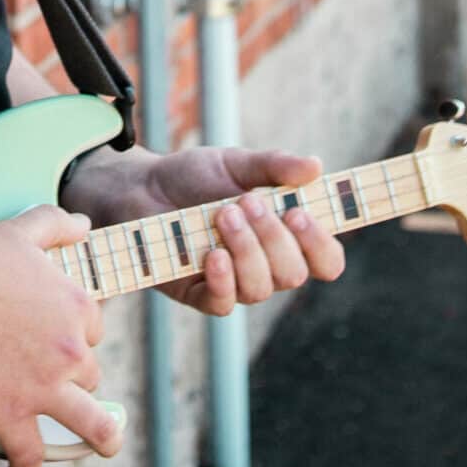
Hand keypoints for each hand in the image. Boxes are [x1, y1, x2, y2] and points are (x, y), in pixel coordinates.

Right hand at [0, 205, 123, 466]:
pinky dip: (28, 465)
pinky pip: (31, 453)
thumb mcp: (23, 230)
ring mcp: (43, 387)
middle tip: (59, 379)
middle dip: (77, 377)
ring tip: (103, 443)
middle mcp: (68, 350)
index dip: (76, 333)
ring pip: (92, 424)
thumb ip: (59, 225)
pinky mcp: (10, 414)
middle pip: (90, 373)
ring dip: (102, 437)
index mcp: (75, 306)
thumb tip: (84, 225)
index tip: (60, 336)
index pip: (92, 329)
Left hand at [60, 143, 344, 315]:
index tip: (301, 214)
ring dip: (246, 249)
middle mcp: (265, 265)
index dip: (322, 245)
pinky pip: (223, 303)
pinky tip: (213, 254)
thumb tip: (315, 165)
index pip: (325, 260)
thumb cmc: (193, 177)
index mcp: (283, 236)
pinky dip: (223, 279)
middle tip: (247, 202)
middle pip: (294, 274)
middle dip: (274, 237)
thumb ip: (275, 166)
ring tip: (223, 214)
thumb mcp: (235, 163)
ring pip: (261, 288)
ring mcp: (234, 283)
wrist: (141, 186)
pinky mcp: (200, 294)